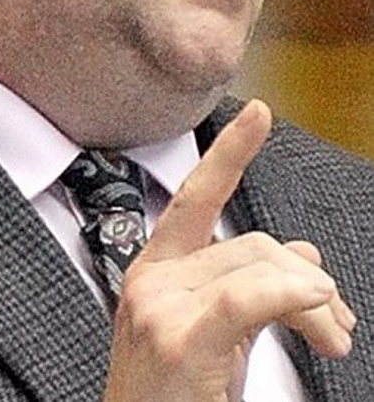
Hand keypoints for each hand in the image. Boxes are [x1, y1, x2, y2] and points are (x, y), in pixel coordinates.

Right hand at [103, 100, 355, 401]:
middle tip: (338, 323)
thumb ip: (249, 285)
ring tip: (334, 339)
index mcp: (155, 270)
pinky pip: (246, 298)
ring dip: (314, 303)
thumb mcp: (217, 334)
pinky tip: (318, 304)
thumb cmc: (174, 398)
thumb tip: (304, 259)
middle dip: (306, 279)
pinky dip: (289, 296)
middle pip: (250, 243)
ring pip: (257, 267)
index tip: (258, 115)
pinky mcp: (178, 338)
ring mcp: (159, 304)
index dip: (229, 152)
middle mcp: (150, 278)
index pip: (196, 198)